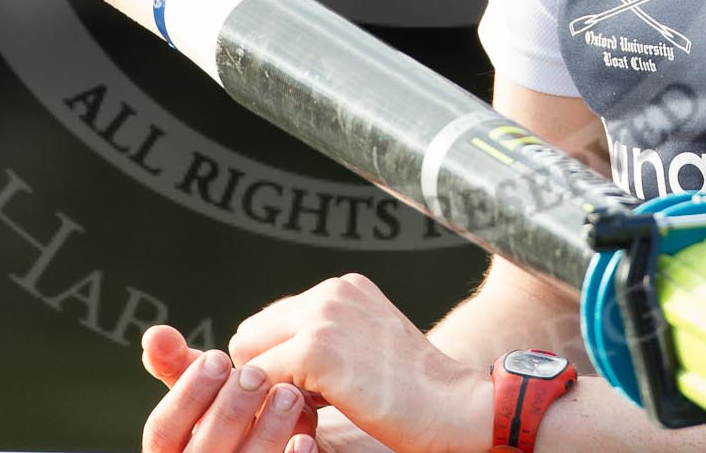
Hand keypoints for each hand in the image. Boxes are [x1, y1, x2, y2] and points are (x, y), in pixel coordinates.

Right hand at [140, 324, 317, 452]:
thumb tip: (155, 333)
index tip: (217, 358)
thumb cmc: (237, 417)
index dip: (187, 394)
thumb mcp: (211, 394)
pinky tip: (306, 437)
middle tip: (256, 373)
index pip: (162, 431)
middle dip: (229, 409)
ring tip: (290, 393)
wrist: (286, 447)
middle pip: (202, 452)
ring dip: (265, 430)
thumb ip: (182, 368)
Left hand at [226, 274, 489, 452]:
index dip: (278, 361)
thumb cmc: (416, 393)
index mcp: (344, 288)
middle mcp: (331, 291)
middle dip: (265, 372)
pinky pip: (259, 380)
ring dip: (268, 389)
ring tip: (310, 411)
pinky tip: (313, 417)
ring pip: (247, 356)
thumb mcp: (369, 346)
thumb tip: (268, 363)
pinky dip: (274, 406)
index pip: (272, 320)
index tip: (302, 393)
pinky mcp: (315, 350)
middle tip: (300, 406)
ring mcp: (323, 316)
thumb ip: (327, 339)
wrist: (457, 407)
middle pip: (250, 333)